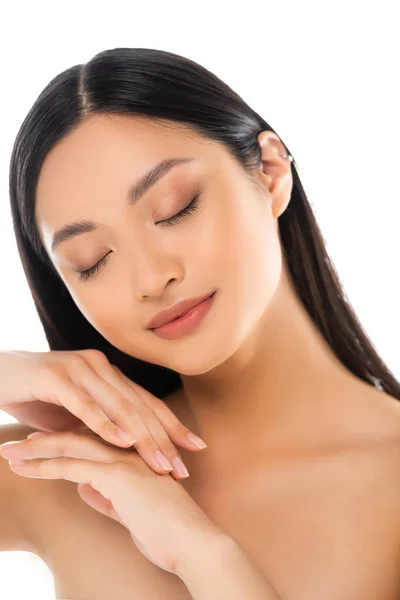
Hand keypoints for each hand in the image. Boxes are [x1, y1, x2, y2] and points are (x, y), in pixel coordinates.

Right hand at [0, 349, 206, 478]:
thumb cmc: (35, 396)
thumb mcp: (72, 415)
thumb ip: (98, 426)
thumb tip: (124, 452)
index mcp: (108, 374)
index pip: (148, 402)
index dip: (173, 425)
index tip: (196, 448)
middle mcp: (100, 367)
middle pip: (141, 405)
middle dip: (165, 438)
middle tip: (182, 468)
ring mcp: (80, 369)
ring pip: (119, 405)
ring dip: (142, 437)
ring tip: (160, 463)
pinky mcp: (56, 377)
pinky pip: (85, 403)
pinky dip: (105, 423)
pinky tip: (122, 442)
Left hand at [0, 431, 222, 574]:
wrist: (194, 543)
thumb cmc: (168, 532)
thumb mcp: (133, 512)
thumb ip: (109, 497)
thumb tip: (86, 490)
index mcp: (134, 454)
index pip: (91, 438)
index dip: (62, 438)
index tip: (37, 442)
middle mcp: (129, 449)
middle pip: (77, 433)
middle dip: (43, 437)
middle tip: (14, 441)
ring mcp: (124, 459)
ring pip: (70, 444)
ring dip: (35, 448)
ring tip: (8, 451)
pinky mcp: (118, 476)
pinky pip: (73, 466)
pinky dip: (44, 466)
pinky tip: (23, 468)